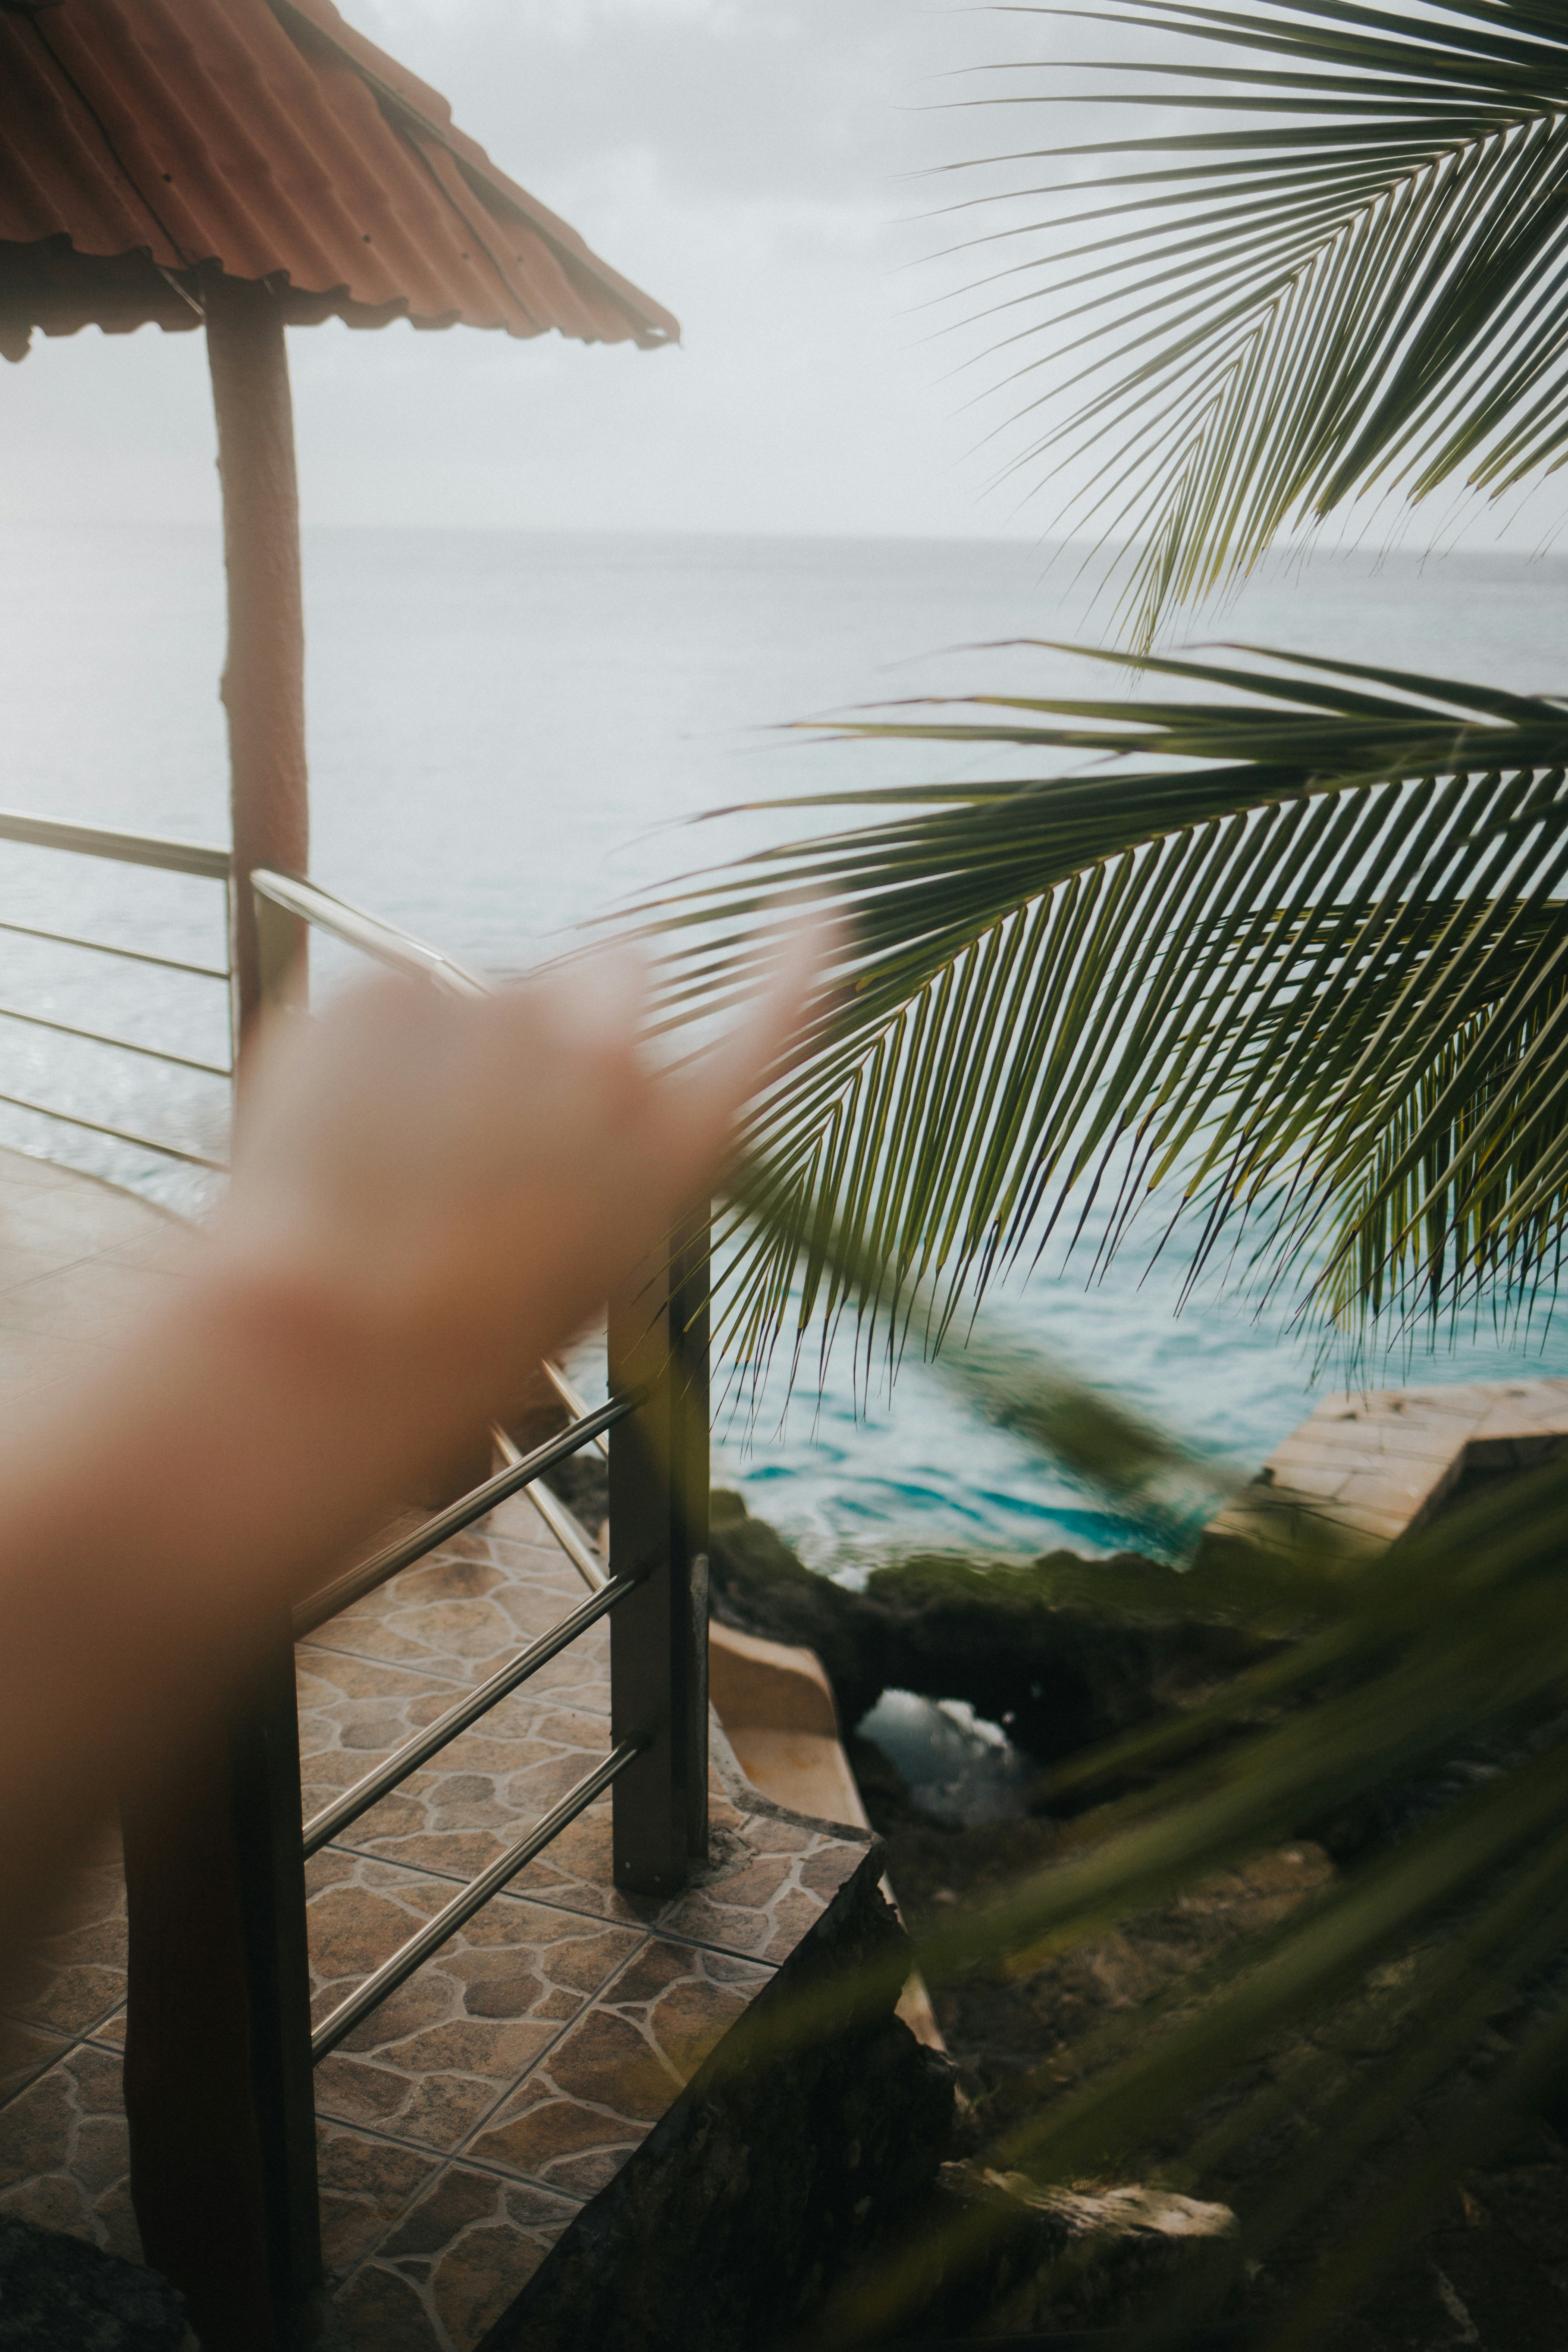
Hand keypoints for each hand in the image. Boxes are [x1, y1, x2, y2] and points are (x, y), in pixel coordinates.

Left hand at [211, 926, 819, 1423]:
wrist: (340, 1337)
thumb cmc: (470, 1336)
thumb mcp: (589, 1264)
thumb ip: (614, 1153)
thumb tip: (598, 1079)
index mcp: (676, 1144)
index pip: (769, 1019)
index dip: (793, 960)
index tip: (813, 910)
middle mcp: (611, 1060)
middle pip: (619, 974)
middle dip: (576, 1014)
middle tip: (505, 1110)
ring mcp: (502, 1009)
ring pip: (498, 990)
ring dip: (468, 1044)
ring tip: (408, 1157)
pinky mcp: (398, 987)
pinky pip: (401, 997)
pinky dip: (377, 1048)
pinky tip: (353, 1137)